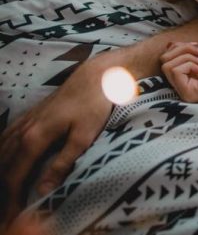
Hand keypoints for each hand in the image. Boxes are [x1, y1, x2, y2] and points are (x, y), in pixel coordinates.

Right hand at [0, 50, 118, 225]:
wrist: (95, 76)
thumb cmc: (94, 105)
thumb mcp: (83, 137)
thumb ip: (62, 164)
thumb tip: (43, 190)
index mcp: (35, 138)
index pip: (15, 175)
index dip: (13, 197)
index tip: (15, 213)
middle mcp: (24, 130)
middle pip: (5, 165)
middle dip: (5, 188)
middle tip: (10, 208)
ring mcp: (26, 121)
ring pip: (2, 151)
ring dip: (2, 171)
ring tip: (8, 190)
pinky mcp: (31, 115)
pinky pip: (7, 137)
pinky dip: (3, 153)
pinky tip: (6, 159)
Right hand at [160, 43, 197, 101]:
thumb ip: (186, 51)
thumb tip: (170, 44)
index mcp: (186, 78)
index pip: (167, 59)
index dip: (180, 47)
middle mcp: (181, 86)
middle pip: (163, 60)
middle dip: (182, 50)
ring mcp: (183, 91)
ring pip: (166, 65)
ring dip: (186, 56)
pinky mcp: (187, 93)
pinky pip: (175, 71)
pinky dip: (189, 64)